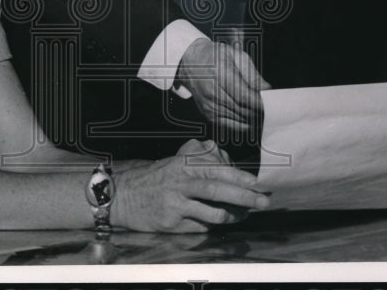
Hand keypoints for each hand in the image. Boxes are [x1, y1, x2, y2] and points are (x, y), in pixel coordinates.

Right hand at [111, 139, 270, 232]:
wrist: (123, 195)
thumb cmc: (155, 178)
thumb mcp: (175, 162)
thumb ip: (199, 161)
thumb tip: (228, 164)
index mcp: (183, 165)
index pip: (216, 170)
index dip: (239, 176)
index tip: (256, 182)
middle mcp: (180, 183)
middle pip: (218, 190)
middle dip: (245, 197)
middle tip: (263, 202)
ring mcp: (176, 204)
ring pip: (213, 212)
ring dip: (233, 215)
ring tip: (244, 215)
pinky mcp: (172, 223)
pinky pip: (201, 226)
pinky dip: (214, 225)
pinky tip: (221, 222)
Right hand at [176, 38, 269, 132]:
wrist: (189, 63)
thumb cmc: (215, 56)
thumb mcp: (235, 55)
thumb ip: (252, 73)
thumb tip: (267, 89)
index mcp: (220, 74)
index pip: (244, 95)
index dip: (259, 103)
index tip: (272, 105)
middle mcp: (212, 91)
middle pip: (241, 108)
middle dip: (259, 111)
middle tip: (272, 111)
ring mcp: (208, 104)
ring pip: (236, 118)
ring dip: (252, 118)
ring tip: (264, 115)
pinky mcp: (207, 113)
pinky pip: (228, 124)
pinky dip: (241, 125)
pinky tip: (250, 121)